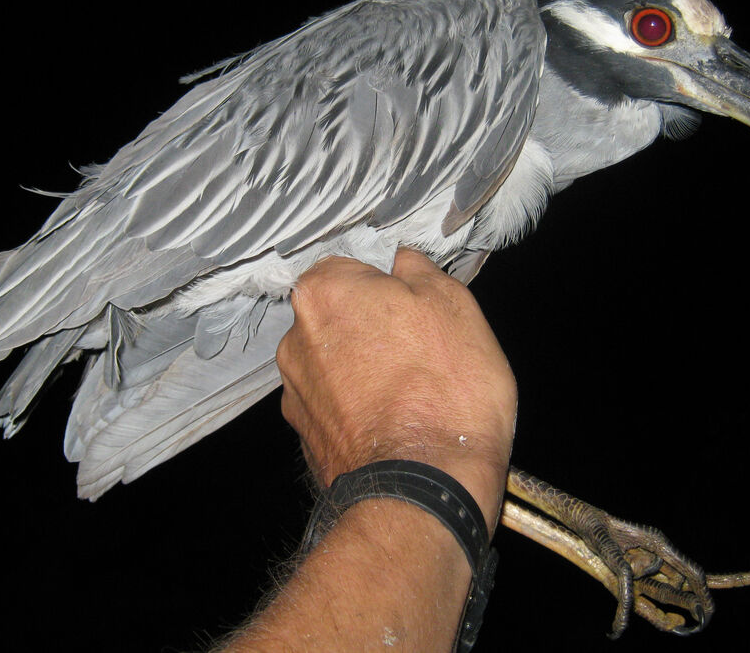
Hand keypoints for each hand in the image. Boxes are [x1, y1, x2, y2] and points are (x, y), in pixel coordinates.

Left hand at [277, 248, 516, 527]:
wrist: (425, 488)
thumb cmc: (445, 389)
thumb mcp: (453, 306)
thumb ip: (420, 272)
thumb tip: (403, 261)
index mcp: (325, 293)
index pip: (347, 268)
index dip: (385, 285)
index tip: (414, 306)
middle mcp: (295, 338)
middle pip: (336, 317)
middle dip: (370, 327)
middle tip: (420, 350)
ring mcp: (295, 392)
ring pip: (333, 363)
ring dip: (363, 369)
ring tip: (411, 393)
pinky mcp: (305, 438)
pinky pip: (334, 406)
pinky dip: (357, 408)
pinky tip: (394, 422)